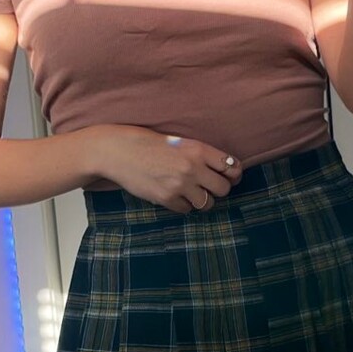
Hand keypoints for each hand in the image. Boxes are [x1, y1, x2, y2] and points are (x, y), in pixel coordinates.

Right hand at [92, 125, 242, 213]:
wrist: (118, 151)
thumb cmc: (146, 143)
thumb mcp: (178, 141)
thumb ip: (199, 154)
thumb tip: (221, 170)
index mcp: (198, 149)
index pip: (231, 166)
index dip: (234, 174)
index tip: (231, 177)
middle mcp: (192, 168)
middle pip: (224, 188)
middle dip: (219, 189)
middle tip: (209, 187)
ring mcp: (179, 185)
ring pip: (207, 203)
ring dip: (202, 200)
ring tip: (192, 193)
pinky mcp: (166, 198)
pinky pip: (186, 209)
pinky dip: (183, 205)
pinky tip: (175, 195)